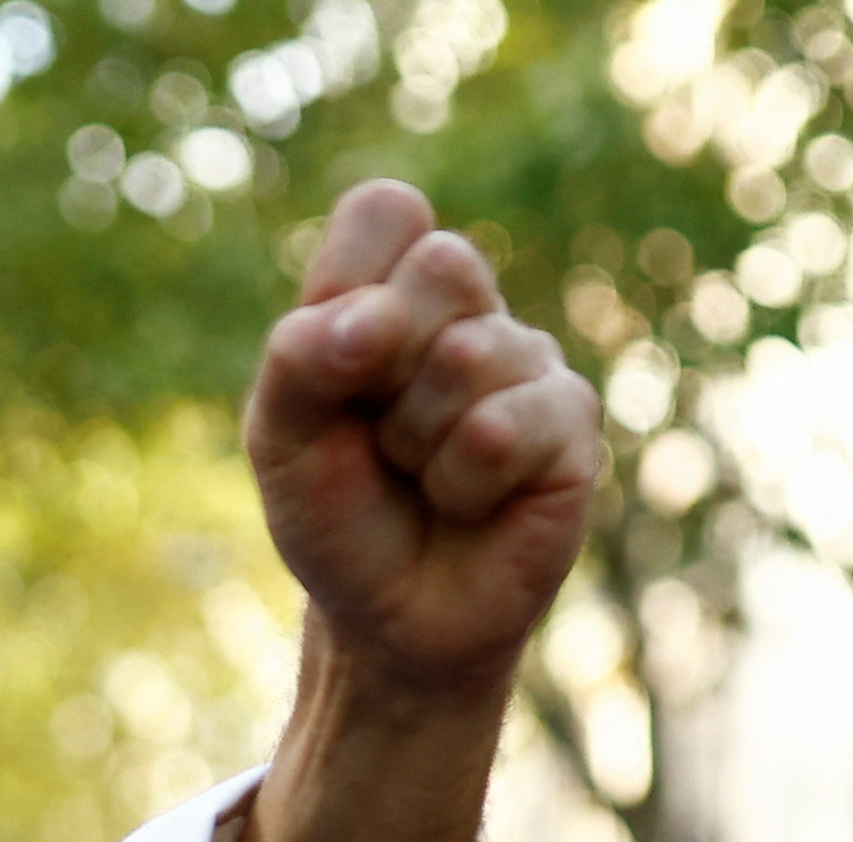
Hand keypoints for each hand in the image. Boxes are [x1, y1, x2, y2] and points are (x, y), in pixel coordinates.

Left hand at [245, 184, 604, 701]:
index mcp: (394, 289)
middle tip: (382, 434)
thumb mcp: (281, 438)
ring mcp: (529, 362)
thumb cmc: (339, 518)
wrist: (390, 621)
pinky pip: (503, 427)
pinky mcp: (571, 424)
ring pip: (467, 355)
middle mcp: (470, 313)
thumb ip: (298, 359)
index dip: (350, 284)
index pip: (388, 209)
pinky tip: (470, 506)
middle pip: (444, 262)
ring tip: (422, 478)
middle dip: (387, 366)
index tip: (334, 362)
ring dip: (417, 441)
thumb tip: (374, 317)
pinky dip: (462, 483)